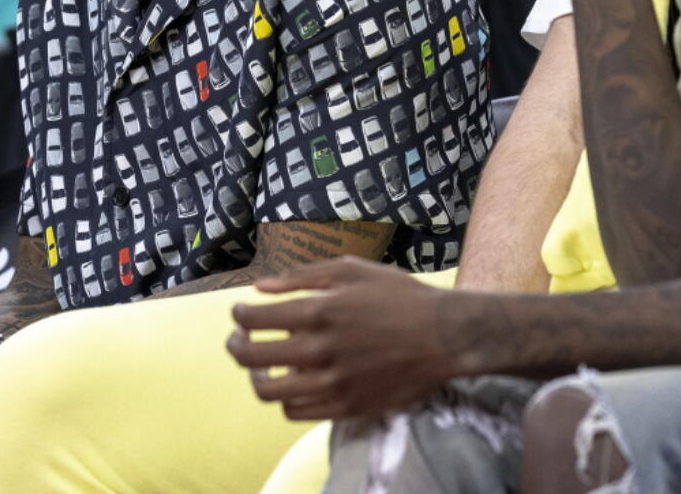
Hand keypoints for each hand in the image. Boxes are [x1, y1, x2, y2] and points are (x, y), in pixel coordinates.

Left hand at [226, 257, 459, 420]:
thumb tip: (260, 287)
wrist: (445, 336)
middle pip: (251, 358)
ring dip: (256, 377)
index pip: (253, 319)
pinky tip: (291, 382)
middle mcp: (319, 351)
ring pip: (269, 392)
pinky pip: (297, 412)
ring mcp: (332, 384)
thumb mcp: (351, 269)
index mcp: (318, 312)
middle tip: (238, 339)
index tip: (240, 313)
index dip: (238, 316)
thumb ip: (301, 276)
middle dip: (235, 346)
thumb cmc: (399, 295)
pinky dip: (286, 397)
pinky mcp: (346, 407)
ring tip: (260, 366)